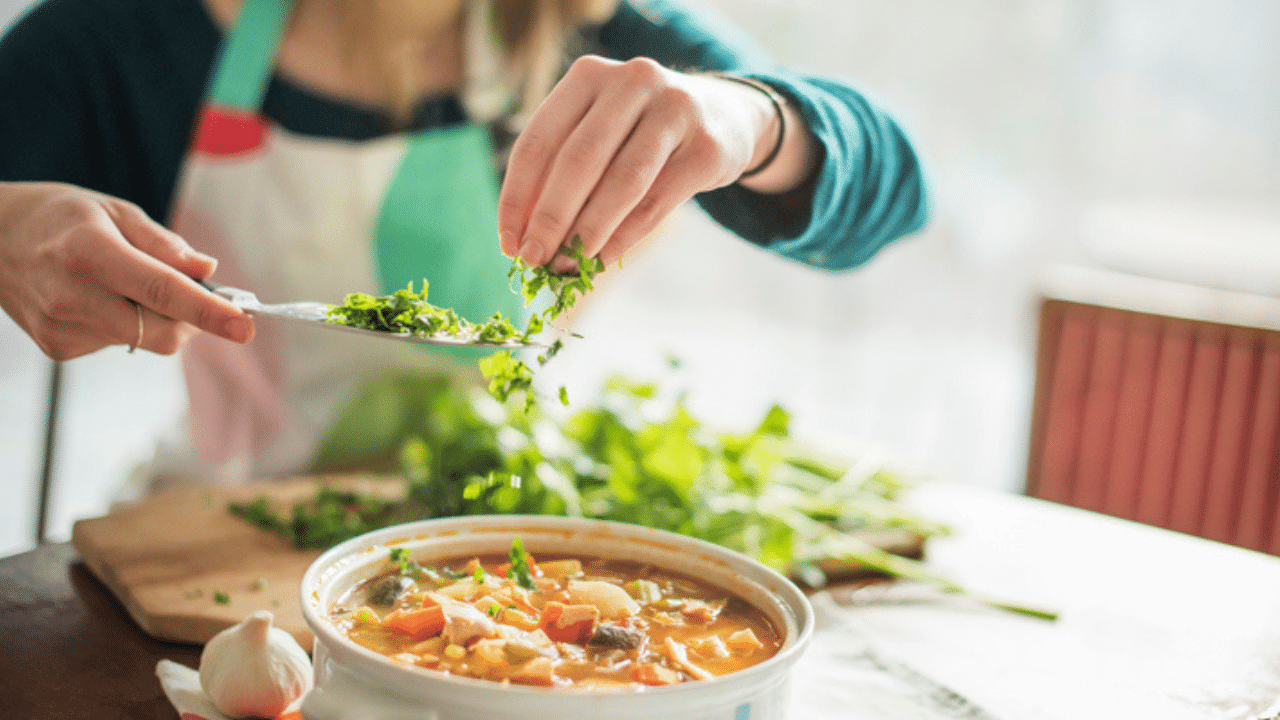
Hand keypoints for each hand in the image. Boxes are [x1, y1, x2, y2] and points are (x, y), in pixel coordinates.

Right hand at [0, 182, 253, 359]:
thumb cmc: (57, 217)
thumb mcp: (113, 210)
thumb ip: (164, 244)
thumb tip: (207, 270)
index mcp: (90, 253)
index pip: (162, 291)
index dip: (209, 311)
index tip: (244, 326)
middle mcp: (72, 296)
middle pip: (160, 333)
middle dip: (190, 320)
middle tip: (192, 293)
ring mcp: (62, 328)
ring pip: (143, 340)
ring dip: (154, 318)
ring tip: (121, 282)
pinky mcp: (58, 347)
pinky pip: (119, 343)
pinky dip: (126, 324)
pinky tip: (98, 298)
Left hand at [498, 56, 814, 272]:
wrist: (725, 116)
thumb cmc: (641, 133)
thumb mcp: (599, 133)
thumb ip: (560, 172)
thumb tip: (524, 238)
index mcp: (589, 75)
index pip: (538, 140)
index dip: (517, 197)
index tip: (508, 243)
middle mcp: (633, 81)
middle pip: (579, 159)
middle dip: (550, 217)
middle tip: (534, 259)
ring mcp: (676, 110)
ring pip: (622, 182)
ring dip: (588, 232)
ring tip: (567, 266)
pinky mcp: (708, 147)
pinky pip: (657, 202)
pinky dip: (625, 237)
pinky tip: (604, 259)